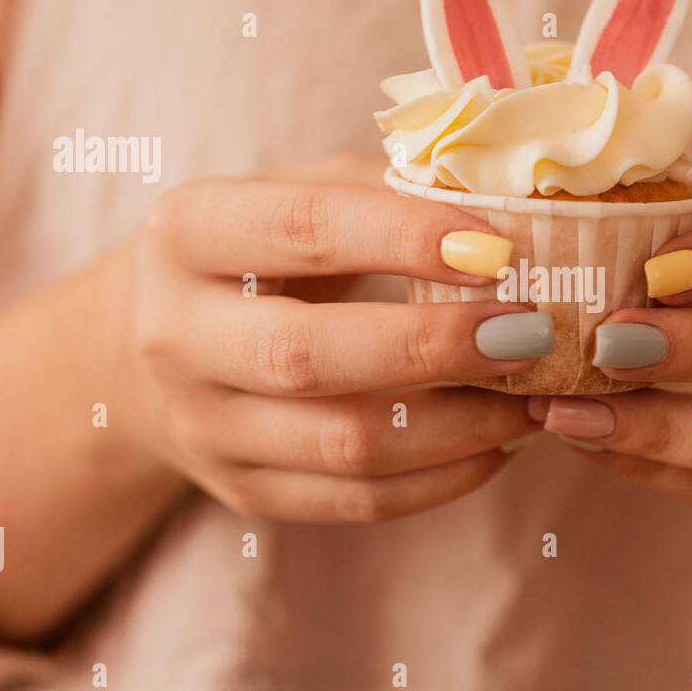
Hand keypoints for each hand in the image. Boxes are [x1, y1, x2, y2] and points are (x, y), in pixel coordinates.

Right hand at [127, 178, 547, 522]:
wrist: (158, 345)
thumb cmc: (261, 251)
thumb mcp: (299, 190)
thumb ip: (387, 192)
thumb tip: (511, 216)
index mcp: (190, 232)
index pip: (302, 230)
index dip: (404, 239)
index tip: (496, 250)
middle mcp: (178, 334)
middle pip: (309, 356)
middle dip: (433, 347)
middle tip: (529, 333)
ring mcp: (204, 425)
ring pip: (344, 445)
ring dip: (459, 427)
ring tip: (533, 399)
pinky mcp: (243, 489)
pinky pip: (357, 500)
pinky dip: (443, 478)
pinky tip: (498, 445)